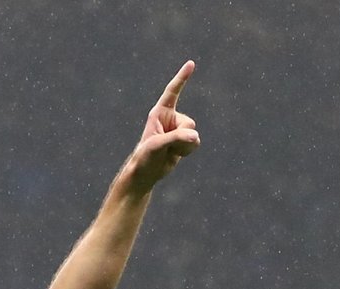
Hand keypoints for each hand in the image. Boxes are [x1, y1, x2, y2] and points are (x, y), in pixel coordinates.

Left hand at [129, 60, 200, 190]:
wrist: (145, 173)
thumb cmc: (145, 157)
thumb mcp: (157, 145)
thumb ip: (176, 138)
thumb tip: (195, 137)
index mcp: (160, 113)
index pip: (172, 92)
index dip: (182, 78)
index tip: (191, 64)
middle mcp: (170, 118)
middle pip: (189, 122)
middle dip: (181, 137)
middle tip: (166, 147)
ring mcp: (178, 129)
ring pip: (194, 133)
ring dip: (183, 146)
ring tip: (169, 152)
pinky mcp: (183, 140)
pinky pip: (195, 143)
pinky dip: (187, 151)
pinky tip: (175, 155)